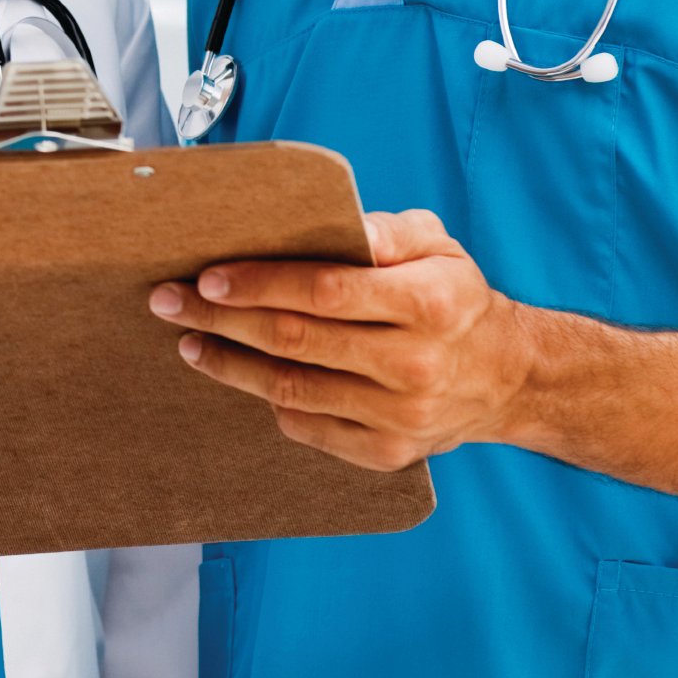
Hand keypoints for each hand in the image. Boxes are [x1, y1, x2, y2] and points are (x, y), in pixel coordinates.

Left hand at [148, 208, 537, 472]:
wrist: (507, 379)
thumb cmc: (455, 299)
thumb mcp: (441, 247)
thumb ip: (391, 231)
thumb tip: (347, 225)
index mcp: (431, 303)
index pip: (327, 291)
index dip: (260, 284)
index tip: (208, 277)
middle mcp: (417, 364)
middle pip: (297, 341)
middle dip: (222, 320)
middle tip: (170, 302)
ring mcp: (401, 416)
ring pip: (292, 389)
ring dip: (230, 365)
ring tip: (190, 342)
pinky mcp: (387, 453)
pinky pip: (308, 428)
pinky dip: (270, 401)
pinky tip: (242, 377)